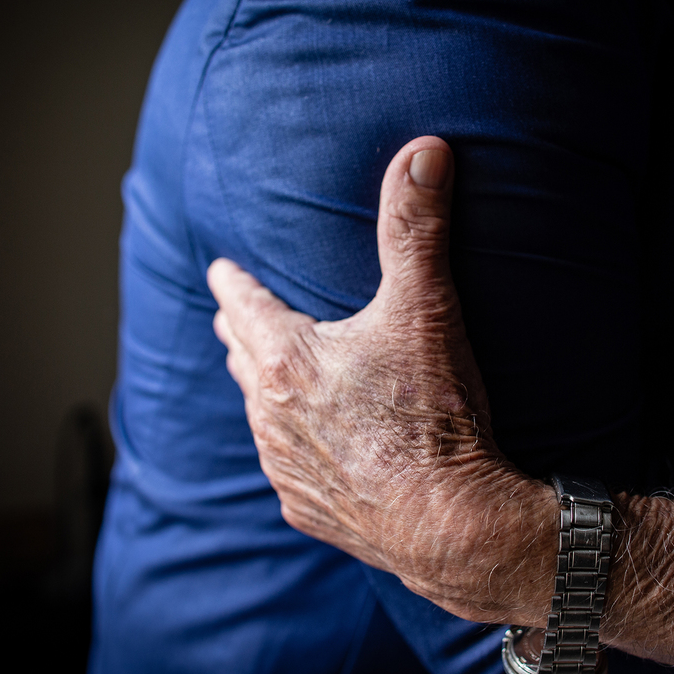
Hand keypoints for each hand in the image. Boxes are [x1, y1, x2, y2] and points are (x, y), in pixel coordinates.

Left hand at [207, 137, 555, 624]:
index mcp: (285, 359)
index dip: (231, 280)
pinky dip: (290, 445)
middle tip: (238, 314)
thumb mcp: (426, 309)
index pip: (239, 302)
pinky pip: (283, 466)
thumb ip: (417, 227)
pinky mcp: (306, 508)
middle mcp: (269, 413)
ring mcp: (283, 466)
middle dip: (239, 330)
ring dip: (264, 389)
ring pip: (258, 413)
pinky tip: (310, 448)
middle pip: (239, 356)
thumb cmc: (433, 415)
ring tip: (274, 377)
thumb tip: (424, 149)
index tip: (221, 268)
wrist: (452, 524)